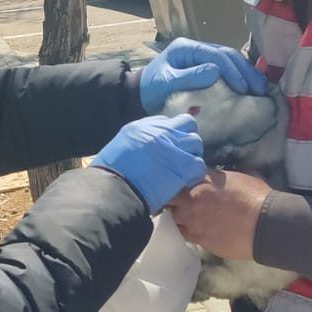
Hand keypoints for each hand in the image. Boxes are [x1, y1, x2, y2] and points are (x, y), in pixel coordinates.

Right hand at [91, 114, 205, 213]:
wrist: (116, 190)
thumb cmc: (112, 173)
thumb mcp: (121, 144)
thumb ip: (138, 139)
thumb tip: (150, 143)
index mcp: (144, 126)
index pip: (168, 120)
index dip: (171, 133)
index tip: (169, 145)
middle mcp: (162, 132)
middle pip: (188, 123)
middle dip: (186, 137)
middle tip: (181, 153)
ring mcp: (174, 147)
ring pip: (196, 142)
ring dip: (192, 154)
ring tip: (184, 167)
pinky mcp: (183, 166)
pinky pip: (199, 164)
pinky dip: (195, 173)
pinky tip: (185, 180)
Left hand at [140, 38, 266, 113]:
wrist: (140, 94)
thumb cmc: (151, 89)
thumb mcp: (166, 83)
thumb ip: (189, 77)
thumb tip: (216, 72)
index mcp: (186, 47)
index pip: (215, 55)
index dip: (232, 70)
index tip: (242, 88)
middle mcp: (196, 48)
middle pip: (227, 54)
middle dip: (245, 71)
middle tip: (259, 89)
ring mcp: (202, 56)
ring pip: (230, 60)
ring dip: (246, 73)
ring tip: (260, 89)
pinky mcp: (205, 66)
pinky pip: (227, 68)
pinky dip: (240, 77)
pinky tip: (250, 88)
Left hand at [167, 170, 271, 260]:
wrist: (265, 225)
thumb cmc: (253, 196)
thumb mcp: (231, 177)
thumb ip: (210, 176)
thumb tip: (201, 175)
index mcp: (198, 183)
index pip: (173, 179)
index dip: (170, 180)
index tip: (171, 180)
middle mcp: (190, 203)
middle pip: (168, 200)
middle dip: (170, 199)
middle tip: (175, 198)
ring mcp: (193, 223)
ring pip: (174, 219)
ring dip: (178, 215)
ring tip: (187, 213)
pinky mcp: (200, 241)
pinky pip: (185, 234)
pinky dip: (186, 230)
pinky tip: (195, 227)